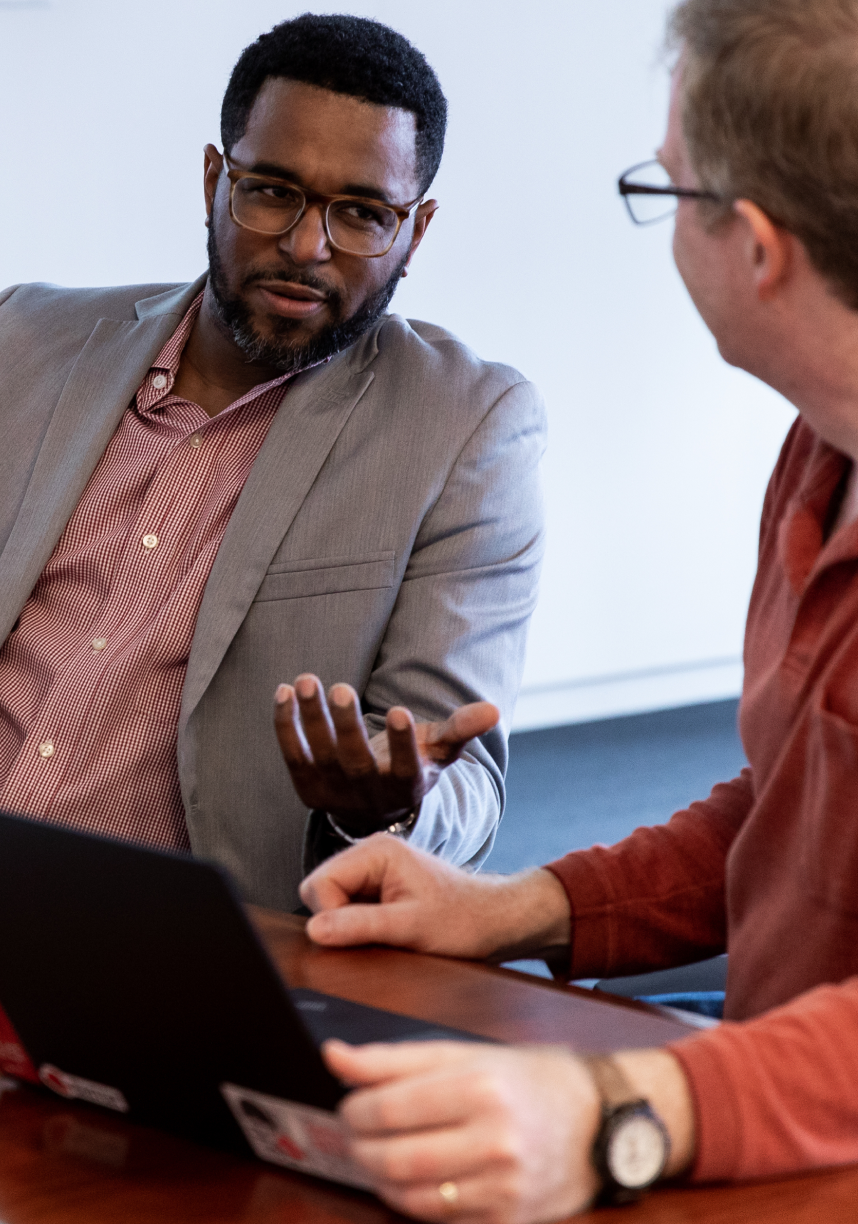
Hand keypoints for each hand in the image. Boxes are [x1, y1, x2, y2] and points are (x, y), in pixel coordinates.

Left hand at [275, 675, 498, 834]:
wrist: (372, 805)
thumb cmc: (410, 765)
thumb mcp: (438, 751)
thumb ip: (461, 729)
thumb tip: (493, 710)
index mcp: (404, 787)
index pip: (403, 767)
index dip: (400, 742)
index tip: (398, 712)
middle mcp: (367, 794)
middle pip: (354, 761)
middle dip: (346, 725)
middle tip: (341, 688)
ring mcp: (333, 793)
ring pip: (319, 756)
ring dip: (311, 718)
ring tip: (306, 681)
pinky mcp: (306, 787)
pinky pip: (292, 754)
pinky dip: (286, 725)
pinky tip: (284, 692)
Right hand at [300, 833, 571, 959]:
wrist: (494, 921)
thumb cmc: (463, 920)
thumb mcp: (410, 927)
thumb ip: (360, 925)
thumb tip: (314, 929)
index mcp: (376, 851)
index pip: (319, 883)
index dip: (330, 916)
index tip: (358, 937)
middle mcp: (370, 853)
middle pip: (321, 889)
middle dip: (338, 919)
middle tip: (377, 934)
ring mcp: (374, 869)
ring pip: (333, 900)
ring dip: (351, 924)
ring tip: (387, 932)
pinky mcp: (378, 886)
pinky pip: (348, 906)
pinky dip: (360, 925)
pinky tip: (387, 931)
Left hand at [324, 1039, 601, 1222]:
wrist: (600, 1120)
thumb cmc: (530, 1078)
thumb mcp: (467, 1053)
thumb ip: (396, 1059)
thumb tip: (334, 1056)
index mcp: (480, 1086)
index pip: (390, 1107)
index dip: (355, 1109)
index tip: (350, 1105)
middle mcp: (494, 1138)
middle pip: (396, 1157)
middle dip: (361, 1148)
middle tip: (356, 1135)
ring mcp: (503, 1186)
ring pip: (413, 1197)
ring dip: (382, 1179)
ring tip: (380, 1158)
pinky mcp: (508, 1220)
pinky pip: (441, 1221)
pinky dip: (415, 1203)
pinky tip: (414, 1181)